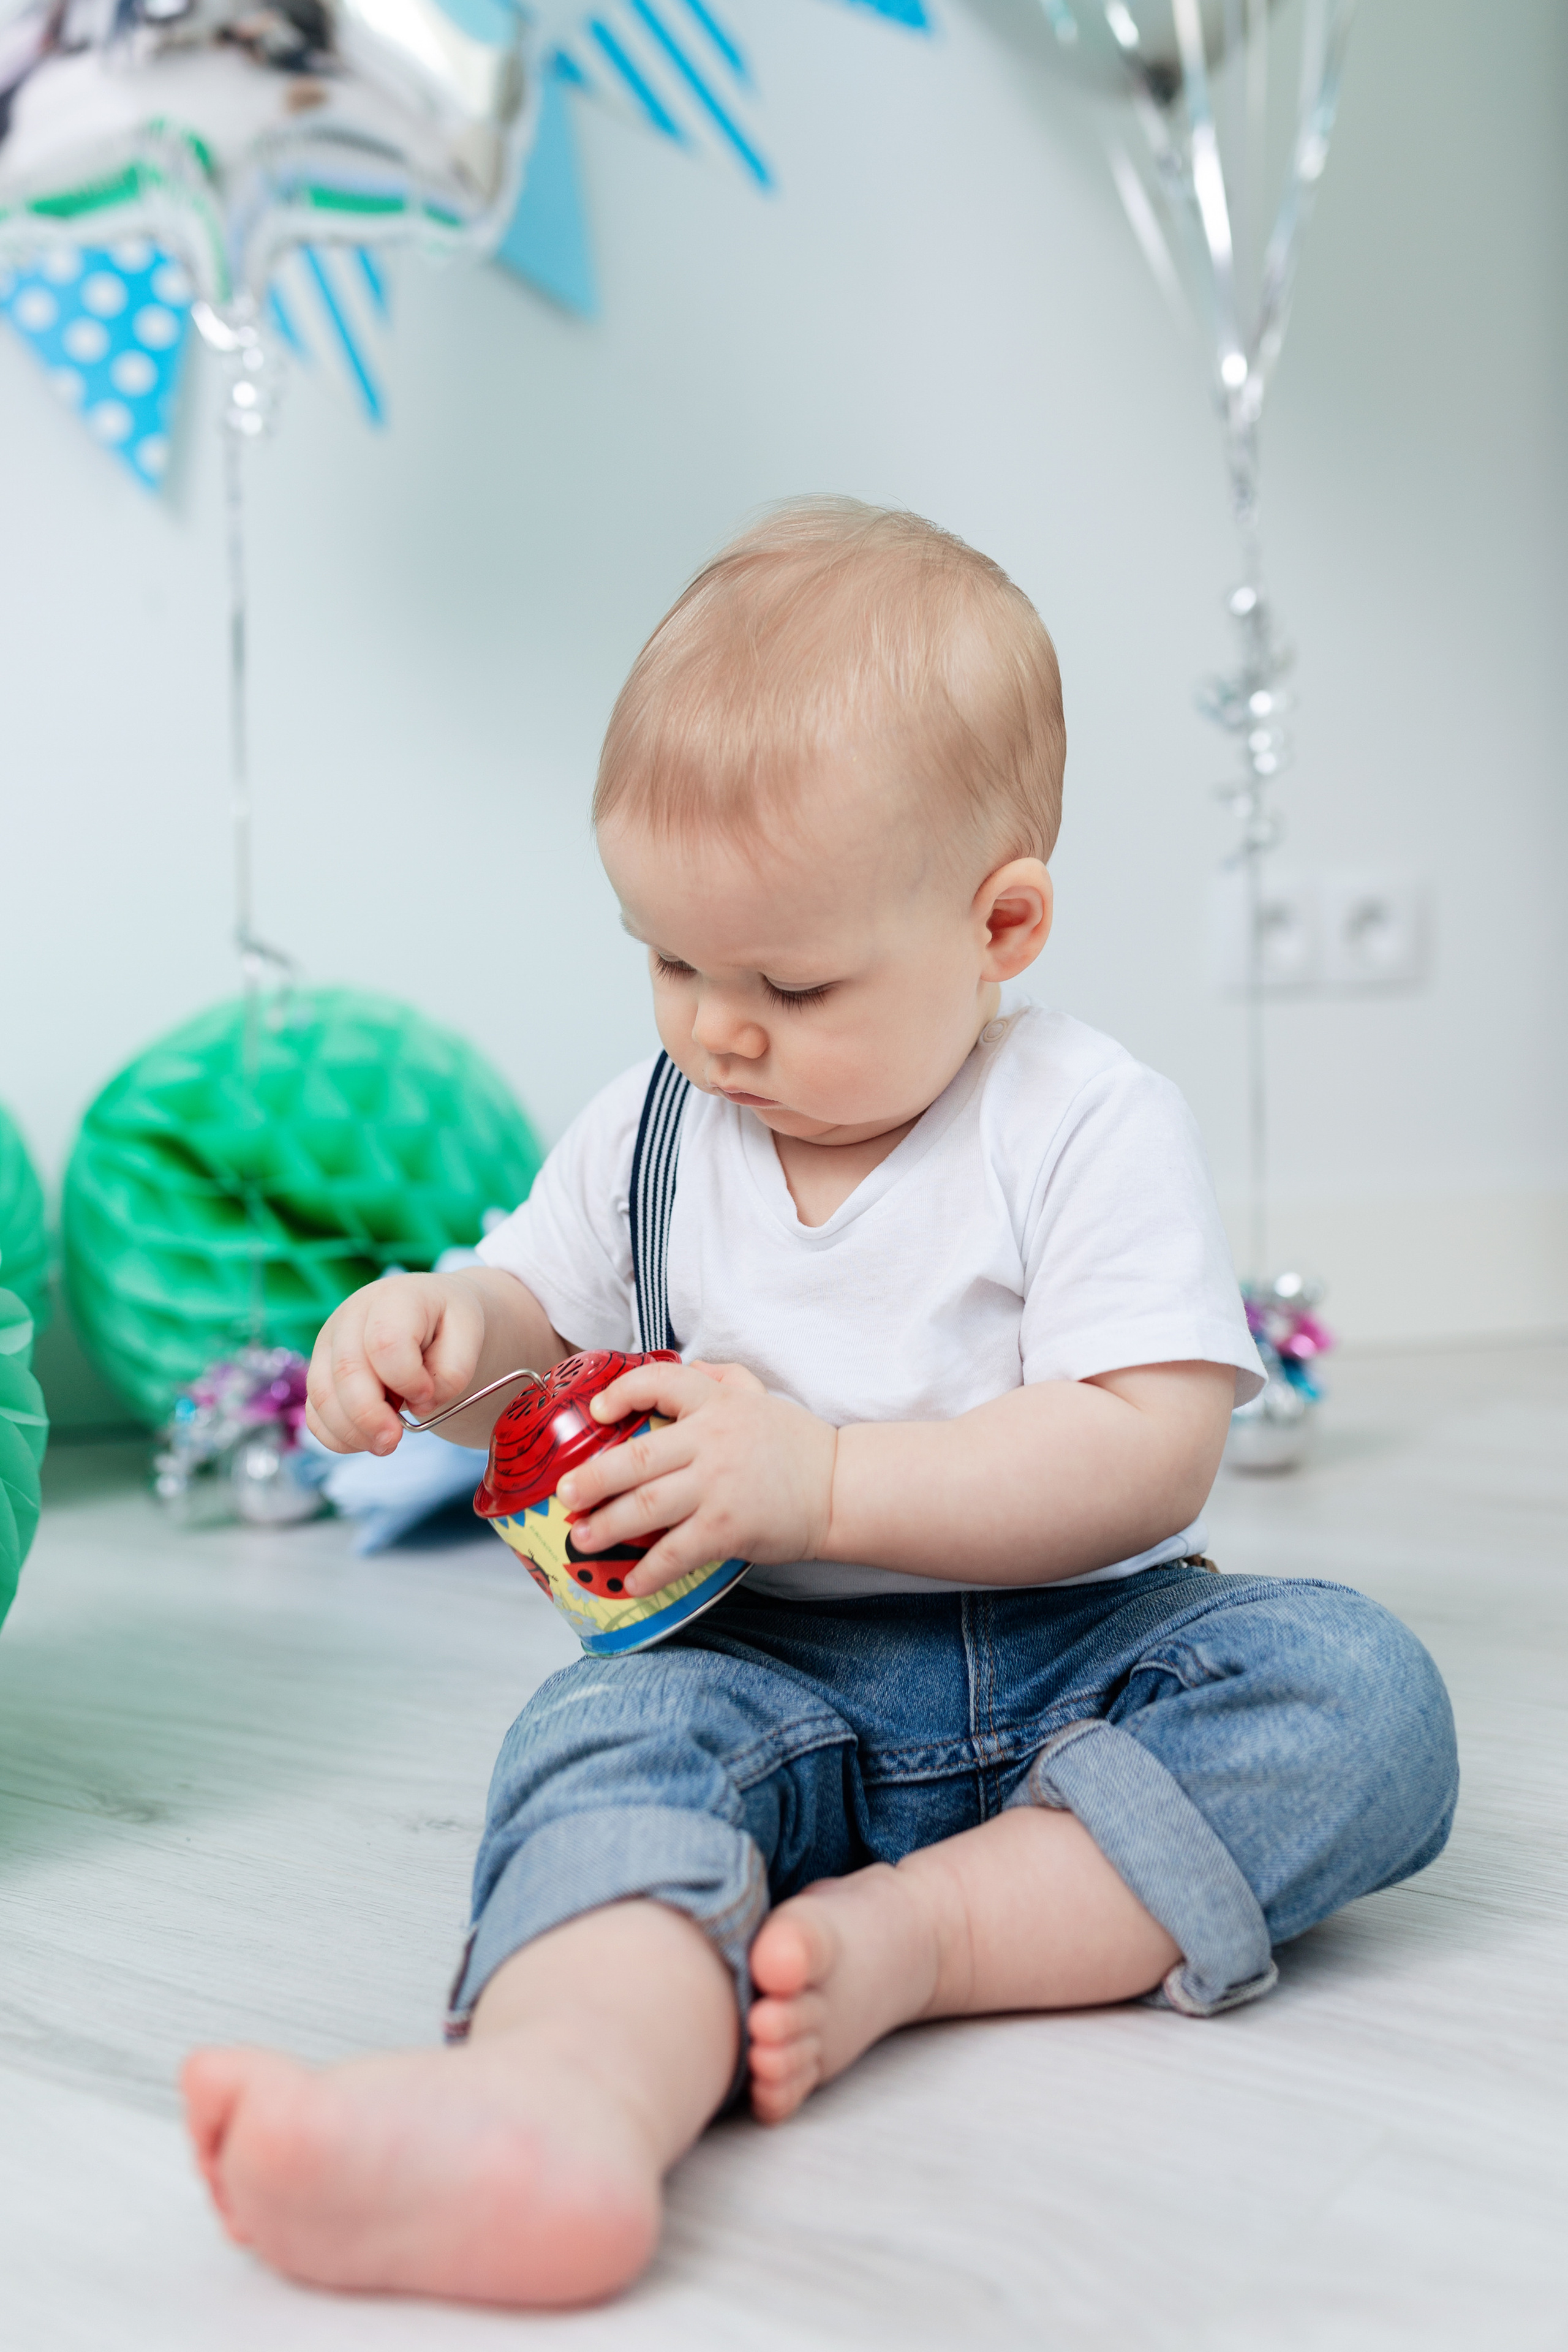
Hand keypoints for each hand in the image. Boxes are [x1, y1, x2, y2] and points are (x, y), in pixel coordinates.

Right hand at [305, 1273, 486, 1456]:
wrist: (431, 1313)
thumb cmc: (449, 1324)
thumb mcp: (469, 1336)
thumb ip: (453, 1371)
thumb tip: (418, 1405)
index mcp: (394, 1298)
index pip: (385, 1343)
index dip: (406, 1379)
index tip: (427, 1395)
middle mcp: (352, 1316)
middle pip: (346, 1372)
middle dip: (369, 1417)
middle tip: (393, 1441)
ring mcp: (330, 1343)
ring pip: (322, 1395)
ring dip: (351, 1431)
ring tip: (384, 1444)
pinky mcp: (321, 1370)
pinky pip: (314, 1411)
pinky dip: (336, 1436)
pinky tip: (364, 1441)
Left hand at [557, 1360, 837, 1596]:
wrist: (839, 1488)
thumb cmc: (795, 1444)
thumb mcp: (758, 1397)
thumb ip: (720, 1377)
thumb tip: (684, 1365)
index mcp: (716, 1404)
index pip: (659, 1383)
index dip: (622, 1393)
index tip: (596, 1411)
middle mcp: (710, 1443)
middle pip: (634, 1460)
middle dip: (591, 1480)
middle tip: (565, 1494)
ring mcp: (716, 1488)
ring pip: (644, 1508)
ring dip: (605, 1527)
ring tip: (581, 1538)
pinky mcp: (726, 1529)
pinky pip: (674, 1553)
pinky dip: (647, 1571)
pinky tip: (629, 1582)